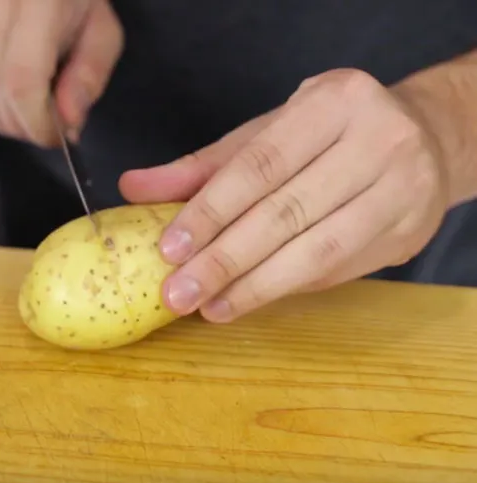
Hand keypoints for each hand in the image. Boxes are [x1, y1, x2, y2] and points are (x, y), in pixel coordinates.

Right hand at [0, 0, 122, 145]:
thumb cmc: (72, 8)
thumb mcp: (102, 33)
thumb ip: (90, 75)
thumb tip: (69, 121)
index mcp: (35, 3)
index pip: (22, 81)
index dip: (38, 123)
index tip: (58, 136)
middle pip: (1, 98)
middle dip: (30, 127)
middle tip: (50, 121)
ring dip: (11, 121)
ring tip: (32, 102)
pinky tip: (7, 92)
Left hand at [120, 68, 451, 322]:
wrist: (423, 138)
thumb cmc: (327, 134)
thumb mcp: (266, 134)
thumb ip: (202, 166)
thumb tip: (132, 189)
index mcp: (333, 103)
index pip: (259, 165)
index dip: (210, 210)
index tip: (168, 249)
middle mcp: (378, 141)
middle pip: (286, 212)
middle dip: (224, 259)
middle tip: (178, 292)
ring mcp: (403, 189)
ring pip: (316, 250)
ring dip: (255, 286)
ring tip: (209, 306)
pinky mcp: (410, 232)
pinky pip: (337, 269)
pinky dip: (285, 288)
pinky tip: (247, 299)